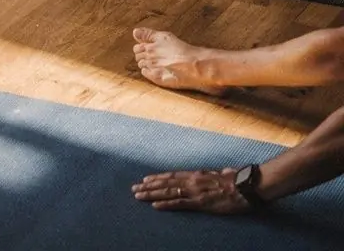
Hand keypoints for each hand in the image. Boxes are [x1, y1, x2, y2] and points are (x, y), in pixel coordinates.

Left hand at [132, 168, 249, 214]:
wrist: (246, 185)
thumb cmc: (237, 179)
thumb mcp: (221, 174)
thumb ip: (214, 175)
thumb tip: (217, 173)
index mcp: (196, 174)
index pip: (172, 176)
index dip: (157, 178)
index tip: (145, 179)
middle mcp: (192, 180)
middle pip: (165, 183)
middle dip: (148, 186)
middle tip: (134, 188)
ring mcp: (194, 191)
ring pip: (168, 192)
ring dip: (151, 194)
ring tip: (138, 195)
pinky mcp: (200, 203)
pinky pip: (179, 204)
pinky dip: (166, 204)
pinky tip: (155, 206)